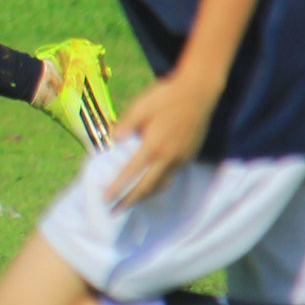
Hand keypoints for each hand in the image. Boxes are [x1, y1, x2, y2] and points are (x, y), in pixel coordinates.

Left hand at [105, 71, 220, 205]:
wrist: (199, 92)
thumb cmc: (166, 97)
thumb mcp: (141, 107)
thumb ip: (126, 125)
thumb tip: (112, 140)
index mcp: (152, 146)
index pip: (130, 173)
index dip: (117, 188)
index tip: (105, 199)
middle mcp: (168, 157)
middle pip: (146, 187)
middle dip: (129, 201)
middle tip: (114, 212)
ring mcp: (181, 158)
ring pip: (162, 185)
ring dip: (146, 196)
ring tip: (131, 202)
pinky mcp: (190, 155)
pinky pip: (173, 177)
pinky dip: (160, 186)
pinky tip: (151, 185)